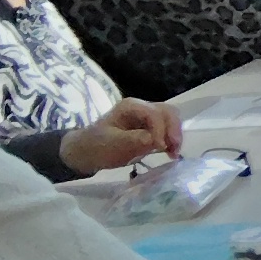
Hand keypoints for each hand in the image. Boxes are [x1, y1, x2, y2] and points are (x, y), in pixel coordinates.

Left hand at [60, 99, 184, 173]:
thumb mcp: (113, 144)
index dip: (160, 129)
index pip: (154, 113)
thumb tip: (156, 140)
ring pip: (170, 119)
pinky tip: (169, 152)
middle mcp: (142, 107)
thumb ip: (134, 140)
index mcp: (131, 106)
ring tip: (173, 153)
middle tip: (174, 150)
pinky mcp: (150, 127)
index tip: (160, 148)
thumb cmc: (97, 146)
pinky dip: (171, 139)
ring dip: (175, 135)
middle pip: (167, 112)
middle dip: (173, 130)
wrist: (86, 152)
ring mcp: (147, 117)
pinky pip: (167, 128)